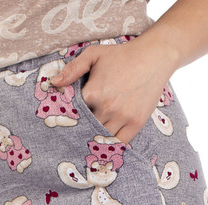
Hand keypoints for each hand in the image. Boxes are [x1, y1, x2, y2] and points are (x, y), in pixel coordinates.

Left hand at [49, 37, 178, 145]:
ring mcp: (122, 117)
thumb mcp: (93, 55)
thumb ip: (73, 69)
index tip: (68, 123)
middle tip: (77, 137)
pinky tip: (106, 146)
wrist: (154, 57)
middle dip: (83, 131)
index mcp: (92, 93)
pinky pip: (120, 143)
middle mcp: (106, 108)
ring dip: (97, 140)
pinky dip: (112, 145)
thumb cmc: (121, 55)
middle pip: (87, 129)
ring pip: (103, 138)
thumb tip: (53, 83)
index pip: (75, 114)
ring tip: (90, 142)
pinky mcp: (136, 123)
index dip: (72, 118)